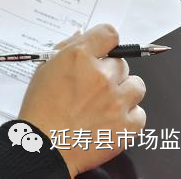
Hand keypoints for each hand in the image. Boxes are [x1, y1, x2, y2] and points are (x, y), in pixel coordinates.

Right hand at [18, 24, 146, 177]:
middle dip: (110, 71)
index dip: (106, 41)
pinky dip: (128, 116)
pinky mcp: (127, 126)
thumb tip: (83, 36)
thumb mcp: (45, 69)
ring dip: (124, 91)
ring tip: (107, 102)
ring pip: (136, 85)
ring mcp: (117, 101)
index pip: (109, 33)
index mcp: (79, 56)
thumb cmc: (40, 107)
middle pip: (121, 62)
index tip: (104, 49)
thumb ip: (66, 49)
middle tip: (95, 85)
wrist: (44, 146)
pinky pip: (140, 113)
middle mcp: (101, 75)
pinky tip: (112, 120)